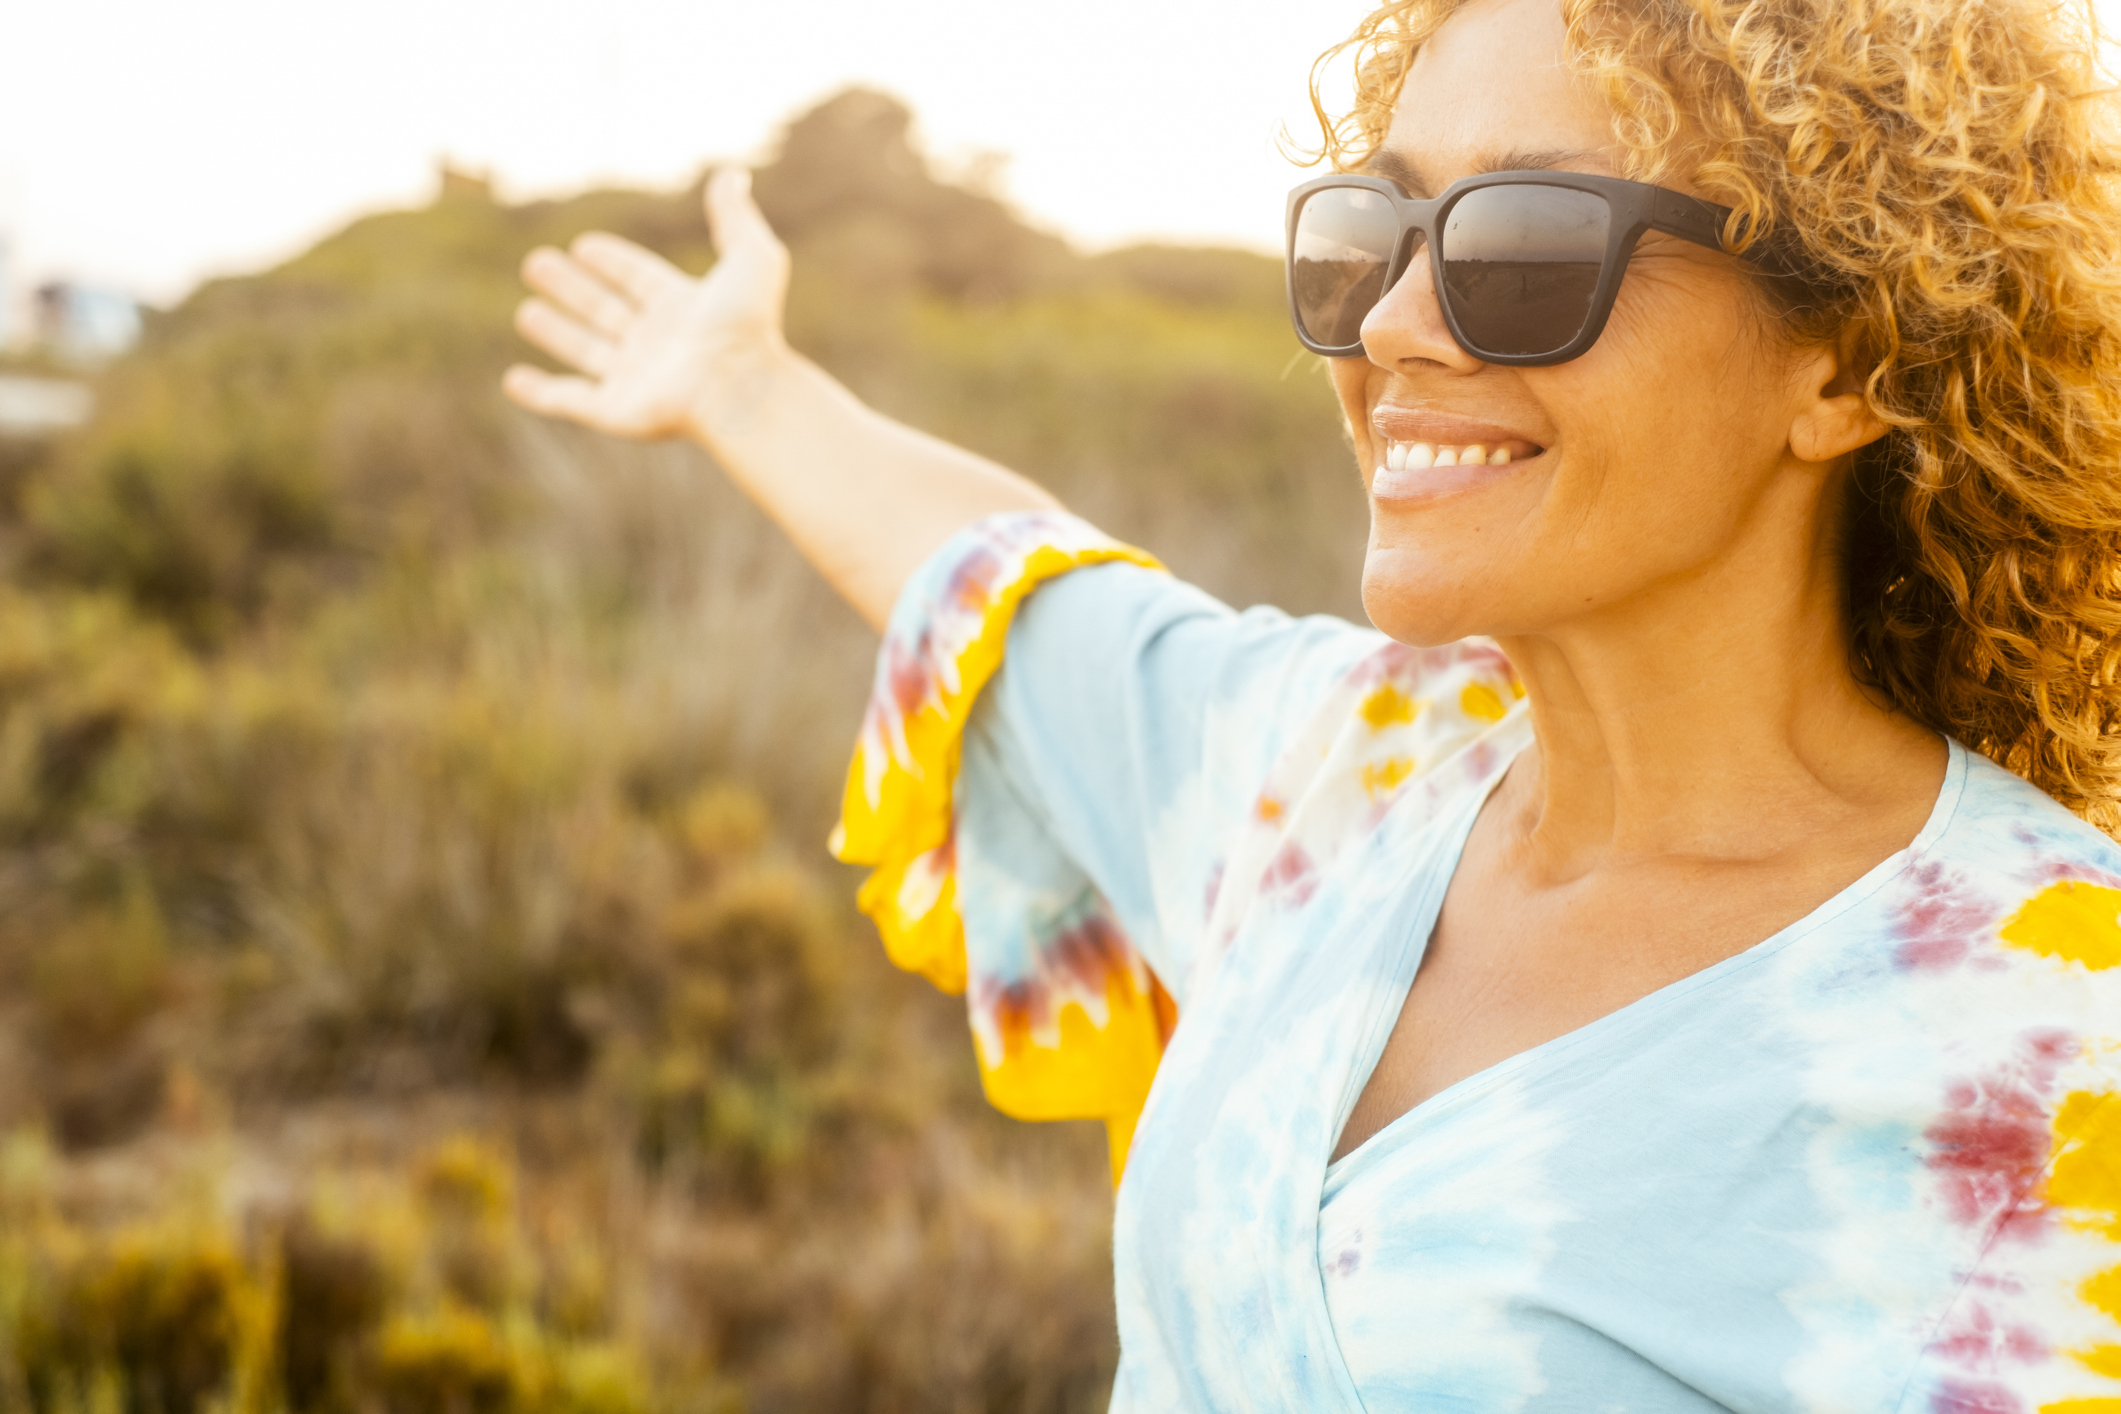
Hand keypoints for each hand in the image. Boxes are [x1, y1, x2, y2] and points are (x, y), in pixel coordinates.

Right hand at [503, 167, 790, 439]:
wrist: (740, 385)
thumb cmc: (749, 324)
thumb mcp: (750, 257)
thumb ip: (735, 216)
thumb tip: (732, 173)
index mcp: (683, 309)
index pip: (638, 279)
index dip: (612, 262)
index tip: (583, 246)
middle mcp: (657, 344)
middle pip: (605, 311)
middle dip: (572, 290)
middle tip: (536, 264)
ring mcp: (635, 379)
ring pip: (585, 351)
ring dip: (555, 333)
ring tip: (526, 313)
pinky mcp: (616, 410)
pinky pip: (569, 401)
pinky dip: (539, 394)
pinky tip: (514, 381)